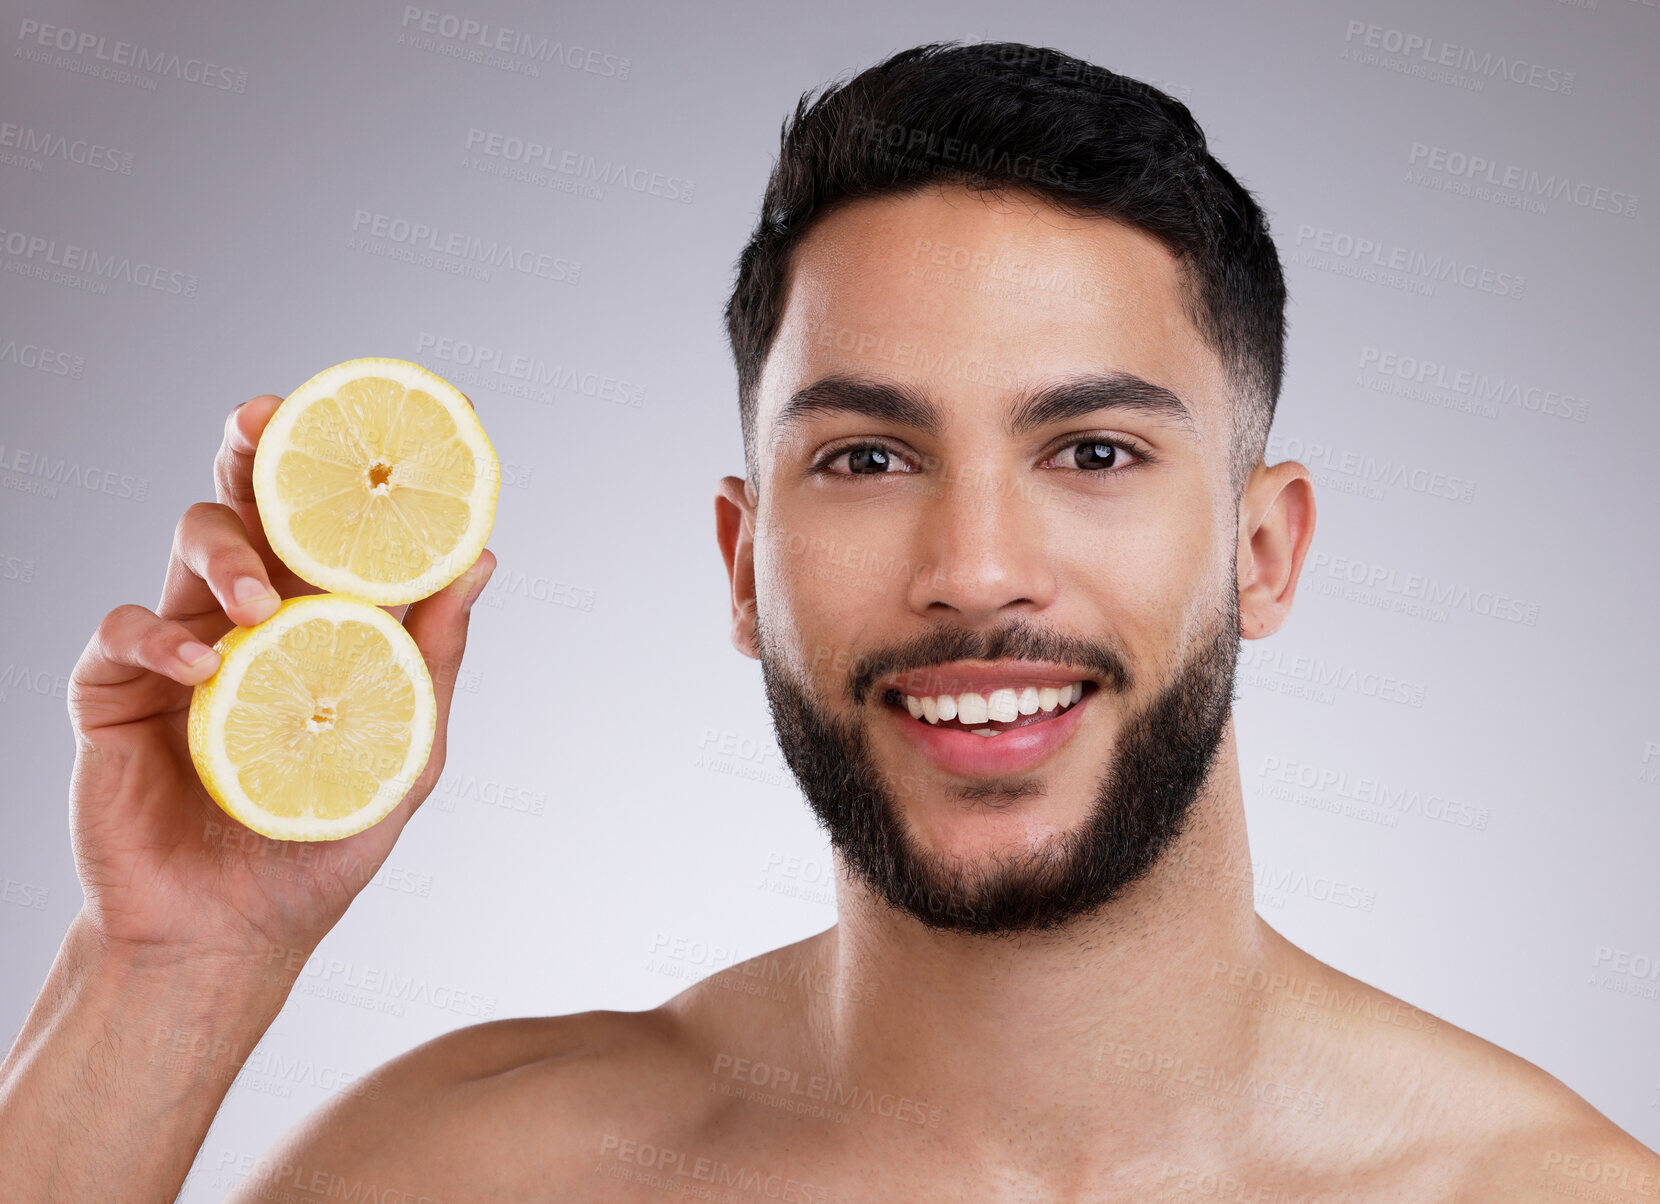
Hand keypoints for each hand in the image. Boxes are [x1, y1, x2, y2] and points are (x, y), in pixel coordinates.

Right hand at [65, 394, 494, 962]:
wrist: (227, 933)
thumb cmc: (320, 842)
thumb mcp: (402, 752)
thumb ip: (433, 658)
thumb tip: (484, 560)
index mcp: (323, 618)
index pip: (334, 524)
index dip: (352, 464)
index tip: (389, 411)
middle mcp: (253, 613)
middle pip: (253, 498)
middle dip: (258, 448)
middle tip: (267, 416)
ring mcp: (183, 641)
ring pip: (192, 538)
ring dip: (226, 551)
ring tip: (257, 605)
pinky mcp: (117, 687)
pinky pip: (124, 628)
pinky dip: (161, 634)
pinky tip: (202, 665)